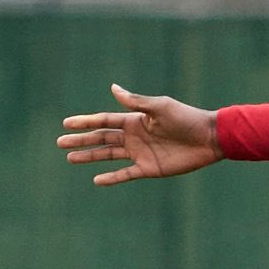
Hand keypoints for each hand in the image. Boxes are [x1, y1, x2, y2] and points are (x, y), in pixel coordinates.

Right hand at [58, 84, 221, 185]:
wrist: (209, 138)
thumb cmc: (186, 118)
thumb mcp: (160, 107)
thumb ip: (136, 102)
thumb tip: (113, 88)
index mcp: (135, 120)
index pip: (104, 121)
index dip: (85, 122)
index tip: (66, 123)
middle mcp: (134, 136)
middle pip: (101, 139)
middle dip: (81, 140)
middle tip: (59, 142)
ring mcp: (140, 153)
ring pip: (109, 156)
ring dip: (90, 157)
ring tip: (70, 158)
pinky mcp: (149, 168)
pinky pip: (126, 174)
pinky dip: (112, 177)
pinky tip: (96, 179)